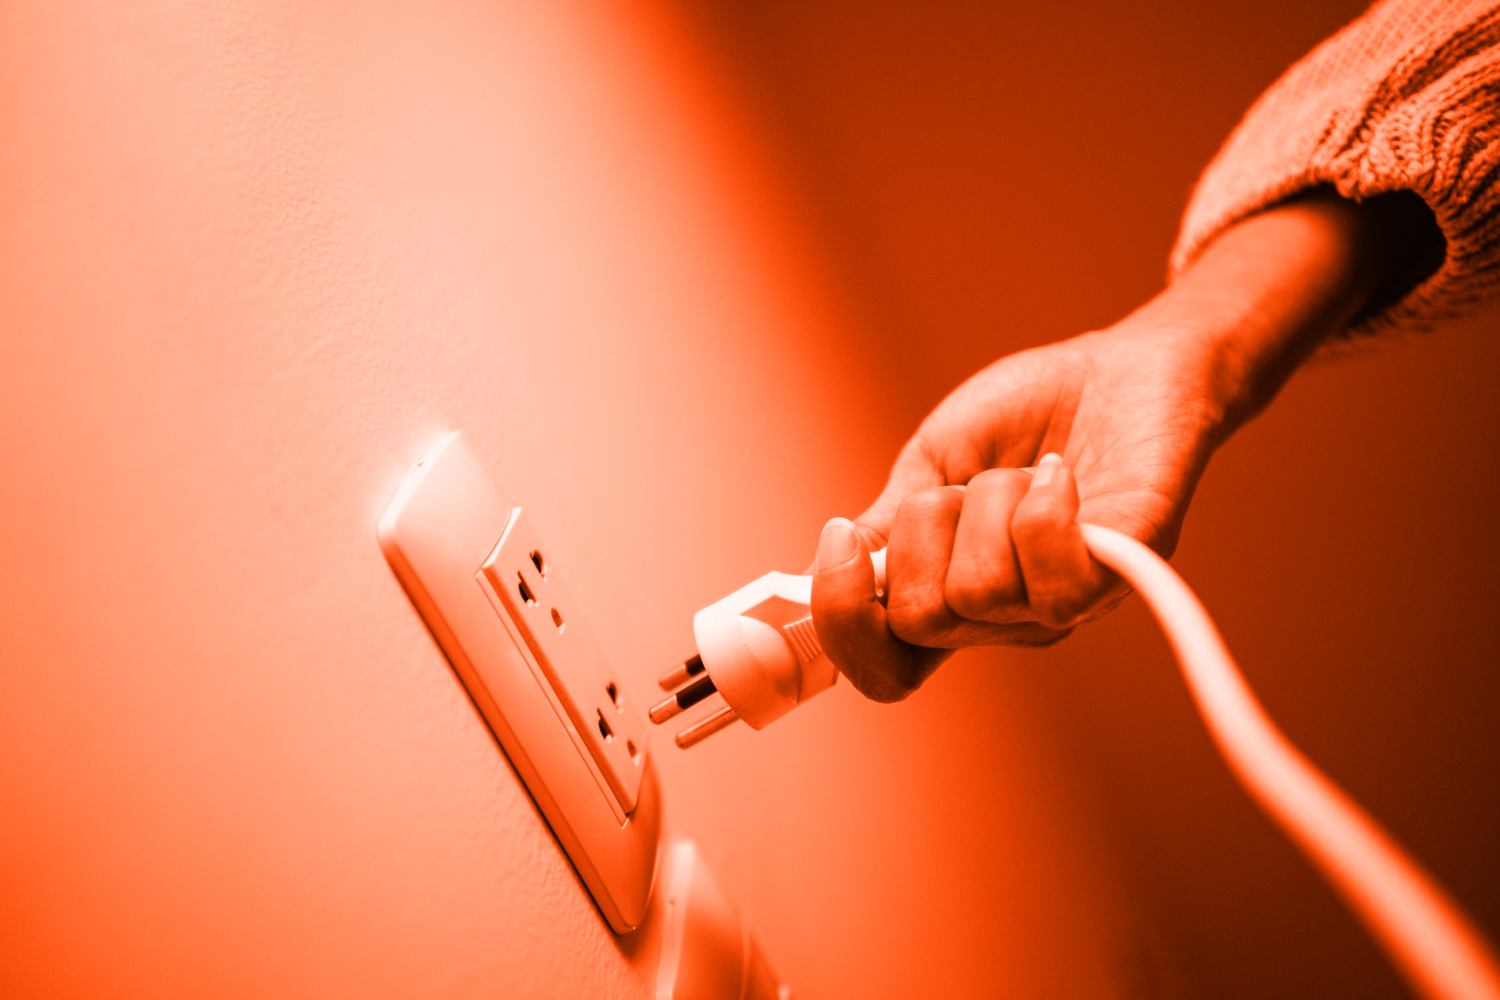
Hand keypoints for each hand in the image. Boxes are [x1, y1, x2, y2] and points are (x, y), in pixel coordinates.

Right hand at [810, 189, 1419, 702]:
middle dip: (924, 528)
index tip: (843, 541)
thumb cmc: (1028, 414)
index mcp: (949, 596)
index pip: (884, 669)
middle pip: (921, 621)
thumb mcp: (932, 463)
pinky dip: (1042, 506)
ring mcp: (1062, 603)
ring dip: (988, 503)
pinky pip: (1057, 577)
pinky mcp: (1119, 575)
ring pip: (979, 590)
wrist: (1118, 366)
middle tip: (966, 485)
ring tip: (1026, 471)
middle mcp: (1004, 618)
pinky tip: (1058, 475)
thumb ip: (889, 524)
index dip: (845, 628)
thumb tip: (834, 570)